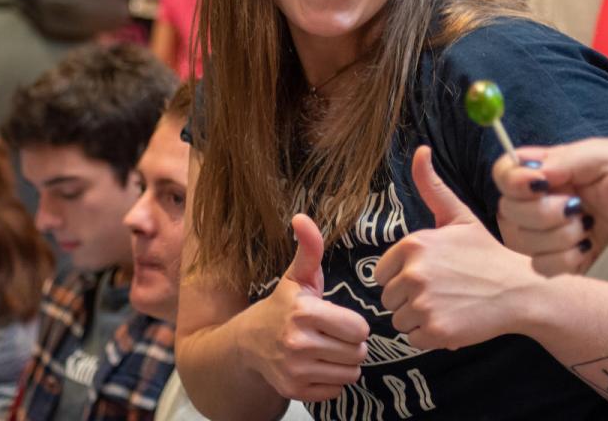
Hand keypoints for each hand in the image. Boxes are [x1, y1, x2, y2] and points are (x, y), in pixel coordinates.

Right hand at [240, 214, 368, 402]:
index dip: (354, 324)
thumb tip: (302, 217)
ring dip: (345, 363)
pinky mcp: (294, 390)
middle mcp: (298, 343)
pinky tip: (318, 366)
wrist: (248, 342)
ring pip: (350, 373)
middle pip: (357, 352)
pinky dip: (332, 381)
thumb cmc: (282, 306)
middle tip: (335, 336)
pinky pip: (336, 390)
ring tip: (329, 350)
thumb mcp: (297, 277)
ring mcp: (295, 370)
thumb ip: (309, 249)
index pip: (358, 329)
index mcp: (304, 312)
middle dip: (352, 344)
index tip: (339, 319)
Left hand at [375, 146, 542, 350]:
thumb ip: (432, 186)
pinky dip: (431, 336)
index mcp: (413, 244)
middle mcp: (414, 272)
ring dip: (420, 319)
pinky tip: (454, 320)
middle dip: (410, 299)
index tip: (431, 275)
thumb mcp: (458, 216)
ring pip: (399, 320)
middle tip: (443, 292)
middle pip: (388, 298)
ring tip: (449, 305)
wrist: (521, 289)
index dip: (404, 277)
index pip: (382, 273)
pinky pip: (414, 339)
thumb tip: (420, 150)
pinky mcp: (437, 330)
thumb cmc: (486, 253)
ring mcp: (425, 302)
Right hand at [492, 138, 607, 275]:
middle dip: (543, 213)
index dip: (512, 180)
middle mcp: (537, 200)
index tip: (539, 184)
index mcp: (545, 170)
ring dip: (558, 236)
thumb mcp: (607, 157)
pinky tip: (588, 249)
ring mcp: (544, 233)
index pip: (503, 171)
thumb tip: (533, 174)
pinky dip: (566, 259)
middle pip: (507, 209)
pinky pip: (540, 266)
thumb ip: (566, 160)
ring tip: (588, 227)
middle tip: (577, 208)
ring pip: (521, 240)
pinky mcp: (555, 261)